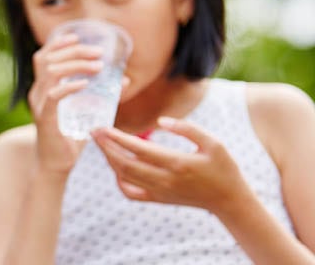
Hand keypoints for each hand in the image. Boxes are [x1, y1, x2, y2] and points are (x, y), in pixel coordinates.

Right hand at [27, 33, 103, 174]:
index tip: (77, 37)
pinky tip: (85, 84)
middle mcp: (37, 93)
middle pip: (48, 60)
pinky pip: (53, 97)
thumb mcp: (84, 111)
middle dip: (74, 51)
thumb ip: (99, 95)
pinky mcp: (45, 119)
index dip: (57, 44)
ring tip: (97, 66)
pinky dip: (69, 86)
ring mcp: (39, 105)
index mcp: (42, 88)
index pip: (43, 57)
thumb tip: (124, 80)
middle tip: (98, 53)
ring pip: (50, 73)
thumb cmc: (70, 138)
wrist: (56, 166)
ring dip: (76, 65)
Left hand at [91, 117, 252, 213]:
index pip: (138, 149)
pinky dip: (119, 180)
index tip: (103, 127)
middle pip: (125, 164)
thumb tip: (161, 120)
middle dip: (106, 147)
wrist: (229, 200)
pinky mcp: (158, 199)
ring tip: (101, 144)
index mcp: (177, 163)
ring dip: (109, 159)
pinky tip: (117, 166)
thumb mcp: (213, 143)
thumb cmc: (223, 168)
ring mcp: (159, 192)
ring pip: (124, 177)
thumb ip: (188, 129)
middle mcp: (164, 180)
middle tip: (93, 132)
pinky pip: (130, 192)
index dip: (117, 138)